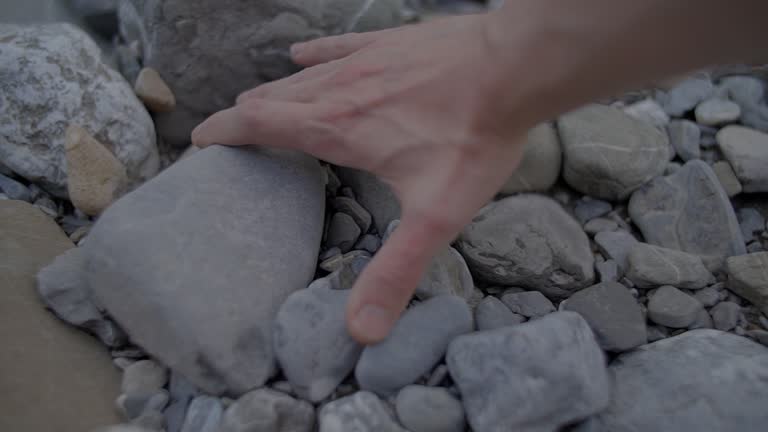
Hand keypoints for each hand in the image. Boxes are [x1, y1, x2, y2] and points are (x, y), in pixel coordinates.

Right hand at [192, 13, 529, 343]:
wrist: (515, 67)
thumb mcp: (435, 216)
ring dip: (276, 92)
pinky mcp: (390, 43)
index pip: (258, 124)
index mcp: (336, 129)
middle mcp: (339, 90)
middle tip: (234, 134)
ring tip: (261, 105)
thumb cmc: (474, 136)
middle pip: (273, 98)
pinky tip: (303, 53)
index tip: (199, 140)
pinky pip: (337, 46)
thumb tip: (362, 330)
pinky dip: (313, 54)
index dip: (223, 131)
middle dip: (247, 117)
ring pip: (301, 75)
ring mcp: (364, 61)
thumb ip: (395, 273)